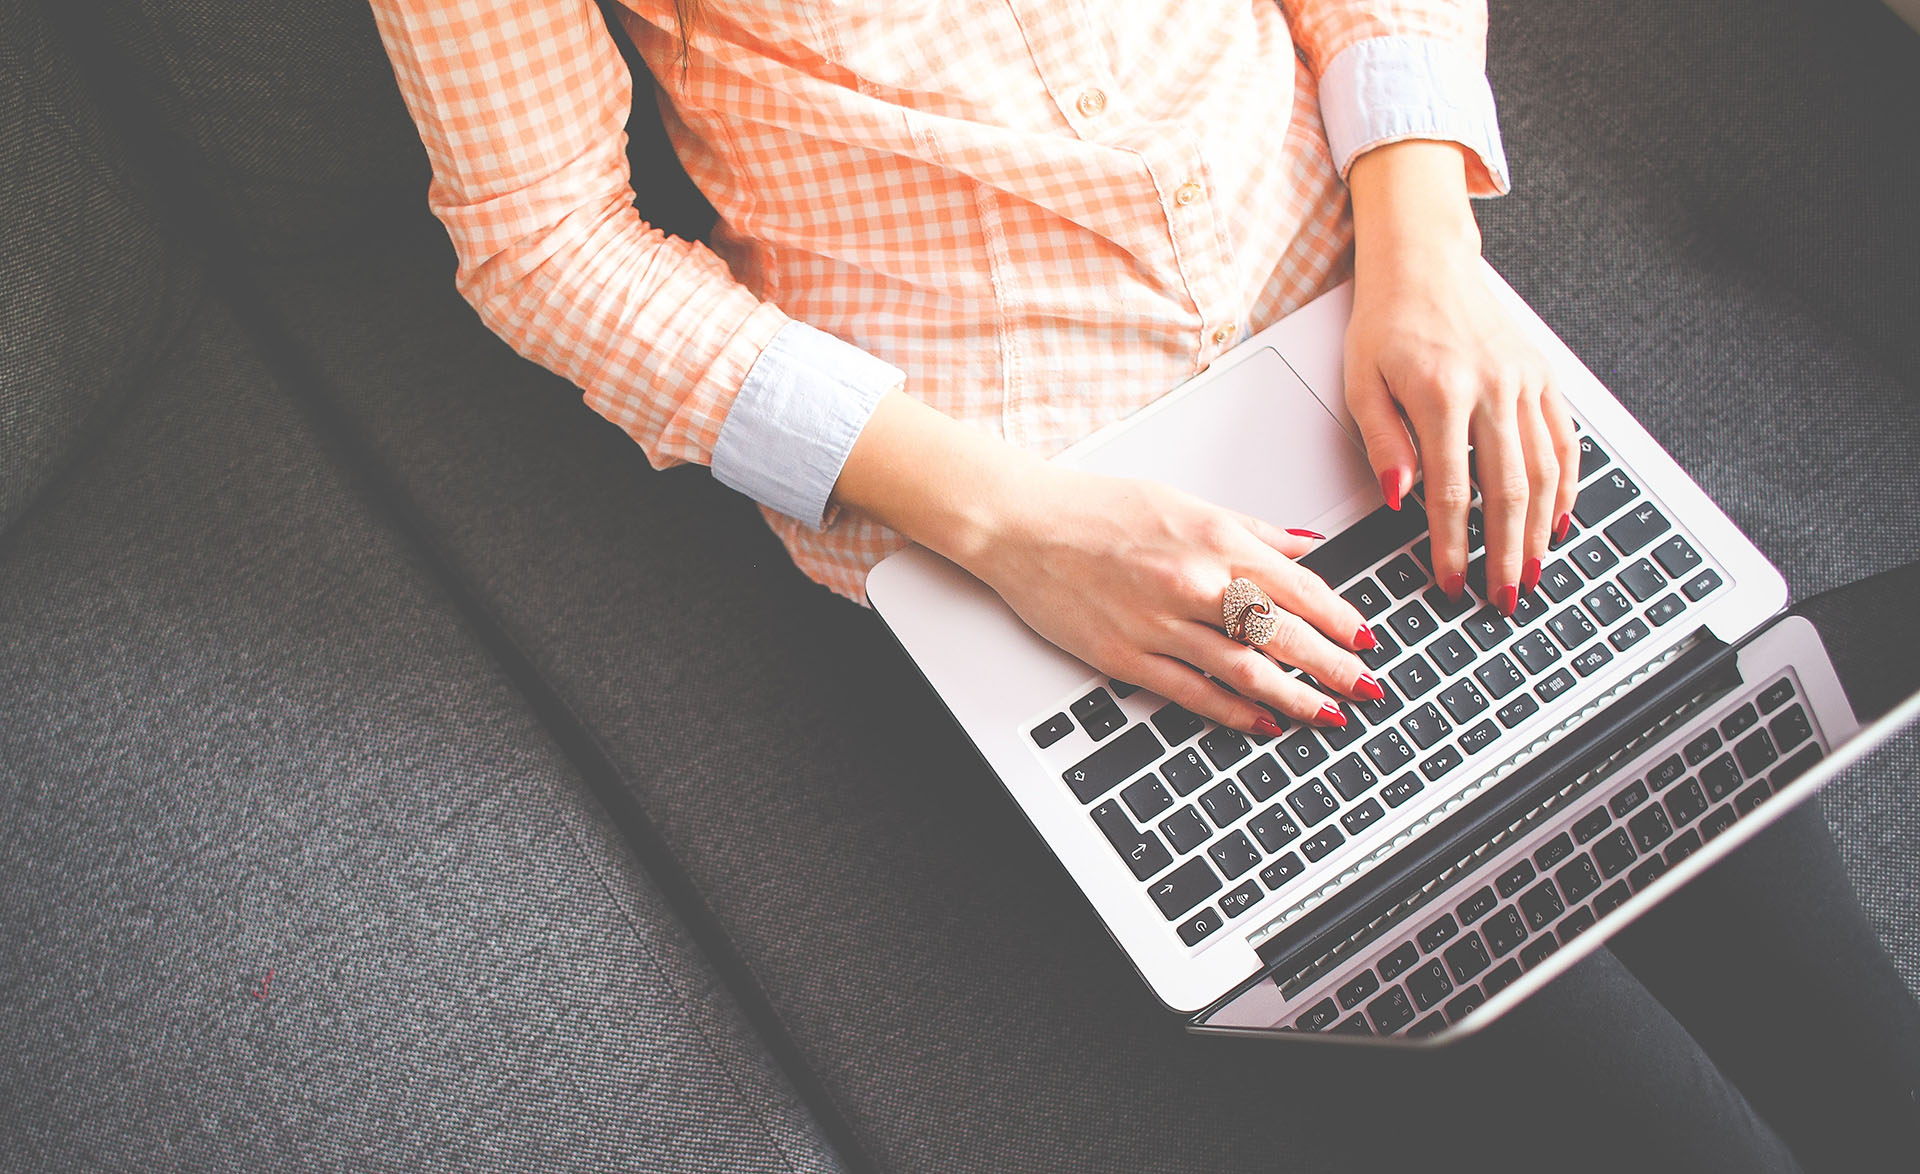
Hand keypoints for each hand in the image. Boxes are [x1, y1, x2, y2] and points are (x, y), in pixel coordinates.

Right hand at [964, 463, 1380, 733]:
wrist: (1023, 525)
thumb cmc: (1097, 509)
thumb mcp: (1185, 502)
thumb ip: (1251, 530)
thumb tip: (1305, 546)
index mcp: (1214, 539)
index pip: (1298, 587)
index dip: (1340, 619)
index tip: (1367, 640)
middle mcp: (1194, 582)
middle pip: (1283, 634)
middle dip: (1334, 667)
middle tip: (1367, 689)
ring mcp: (1160, 624)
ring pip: (1246, 670)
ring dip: (1295, 697)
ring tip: (1329, 715)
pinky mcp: (1127, 656)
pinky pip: (1193, 692)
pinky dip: (1235, 711)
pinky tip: (1263, 722)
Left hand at [1346, 142, 1580, 613]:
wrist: (1424, 260)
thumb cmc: (1386, 321)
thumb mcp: (1361, 381)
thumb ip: (1382, 442)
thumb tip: (1400, 498)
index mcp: (1442, 394)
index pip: (1452, 491)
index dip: (1453, 545)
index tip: (1450, 581)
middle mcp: (1493, 388)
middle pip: (1509, 490)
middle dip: (1507, 552)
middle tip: (1505, 597)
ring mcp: (1525, 381)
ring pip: (1546, 470)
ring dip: (1542, 529)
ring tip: (1534, 571)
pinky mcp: (1543, 375)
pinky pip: (1564, 439)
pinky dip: (1566, 484)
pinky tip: (1558, 519)